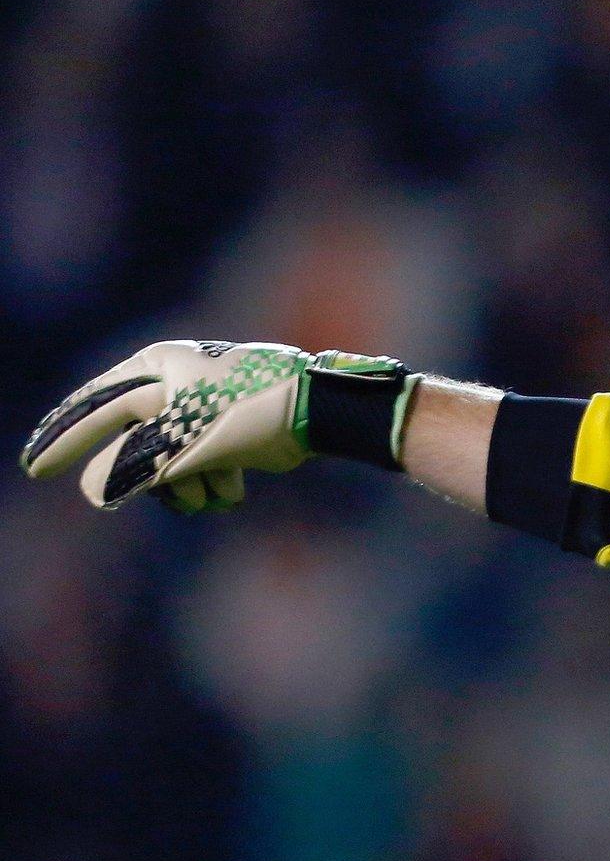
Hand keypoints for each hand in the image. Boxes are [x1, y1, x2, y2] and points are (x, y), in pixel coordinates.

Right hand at [20, 340, 415, 512]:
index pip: (97, 408)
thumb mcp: (186, 442)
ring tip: (218, 489)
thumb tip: (93, 492)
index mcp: (156, 368)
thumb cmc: (251, 414)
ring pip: (169, 462)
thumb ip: (134, 466)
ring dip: (191, 486)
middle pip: (136, 444)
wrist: (322, 410)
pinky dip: (215, 482)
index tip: (35, 468)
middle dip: (159, 477)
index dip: (64, 440)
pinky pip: (200, 467)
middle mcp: (173, 381)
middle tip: (181, 492)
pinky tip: (236, 484)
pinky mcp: (226, 429)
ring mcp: (200, 406)